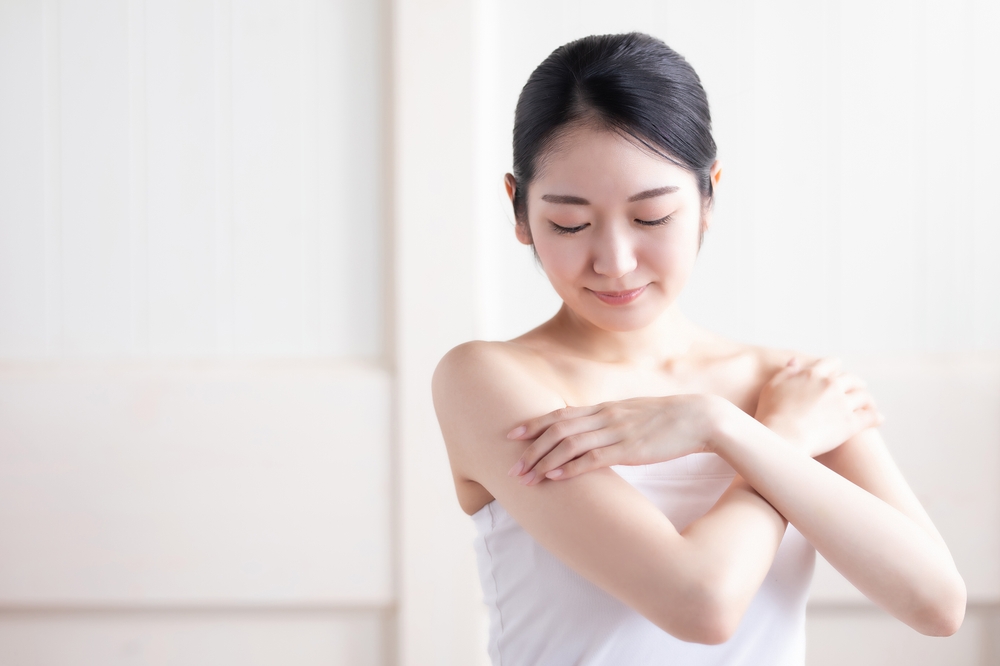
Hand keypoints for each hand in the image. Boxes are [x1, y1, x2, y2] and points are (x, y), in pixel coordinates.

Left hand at [505, 394, 724, 484]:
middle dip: (531, 448)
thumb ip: (610, 423)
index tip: (511, 435)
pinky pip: (594, 457)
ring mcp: (617, 432)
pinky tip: (555, 477)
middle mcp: (606, 417)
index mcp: (605, 409)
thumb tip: (591, 433)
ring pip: (570, 443)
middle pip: (558, 429)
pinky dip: (571, 467)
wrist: (700, 418)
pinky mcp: (631, 449)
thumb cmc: (667, 421)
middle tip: (512, 467)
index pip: (560, 414)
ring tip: (527, 477)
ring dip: (544, 461)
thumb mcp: (632, 417)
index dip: (533, 424)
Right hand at [754, 356, 883, 456]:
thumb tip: (796, 361)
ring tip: (868, 404)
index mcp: (812, 374)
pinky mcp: (850, 423)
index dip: (835, 366)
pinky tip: (878, 419)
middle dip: (855, 382)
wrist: (781, 437)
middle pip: (851, 379)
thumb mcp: (772, 387)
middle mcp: (830, 385)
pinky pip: (869, 417)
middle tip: (857, 387)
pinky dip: (875, 416)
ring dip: (866, 399)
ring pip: (863, 396)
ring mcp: (842, 404)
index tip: (836, 371)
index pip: (831, 363)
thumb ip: (786, 372)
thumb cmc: (771, 414)